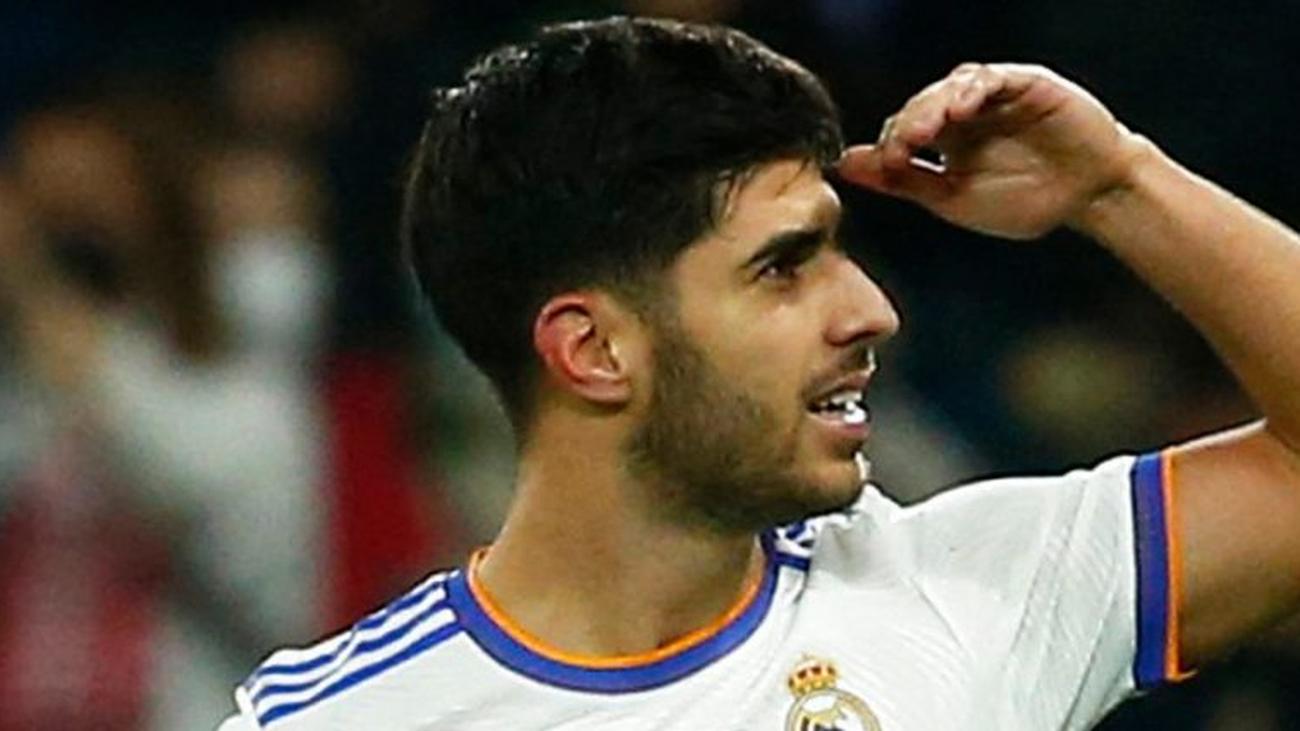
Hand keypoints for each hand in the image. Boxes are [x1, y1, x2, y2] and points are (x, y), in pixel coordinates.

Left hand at [837, 63, 1149, 239]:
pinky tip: (961, 109)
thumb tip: (844, 165)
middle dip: (906, 126)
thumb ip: (901, 180)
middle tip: (899, 148)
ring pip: (951, 87)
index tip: (884, 167)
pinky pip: (993, 77)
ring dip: (933, 105)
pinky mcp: (1026, 83)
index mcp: (943, 138)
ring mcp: (994, 94)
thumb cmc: (1023, 200)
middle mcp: (963, 111)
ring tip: (923, 130)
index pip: (902, 130)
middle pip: (921, 105)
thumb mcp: (952, 198)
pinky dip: (973, 89)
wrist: (1087, 198)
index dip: (889, 148)